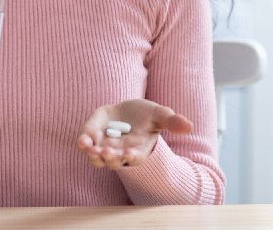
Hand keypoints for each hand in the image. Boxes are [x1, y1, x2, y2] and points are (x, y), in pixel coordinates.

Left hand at [76, 99, 192, 169]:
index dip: (132, 157)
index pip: (135, 158)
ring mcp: (103, 147)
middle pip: (114, 161)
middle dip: (110, 158)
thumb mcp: (159, 115)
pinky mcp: (91, 137)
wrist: (127, 112)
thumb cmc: (146, 116)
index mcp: (137, 151)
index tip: (130, 154)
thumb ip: (172, 121)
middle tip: (107, 152)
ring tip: (91, 149)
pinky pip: (86, 145)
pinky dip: (83, 144)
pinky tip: (83, 140)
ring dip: (94, 155)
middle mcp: (119, 153)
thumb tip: (190, 126)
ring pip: (97, 158)